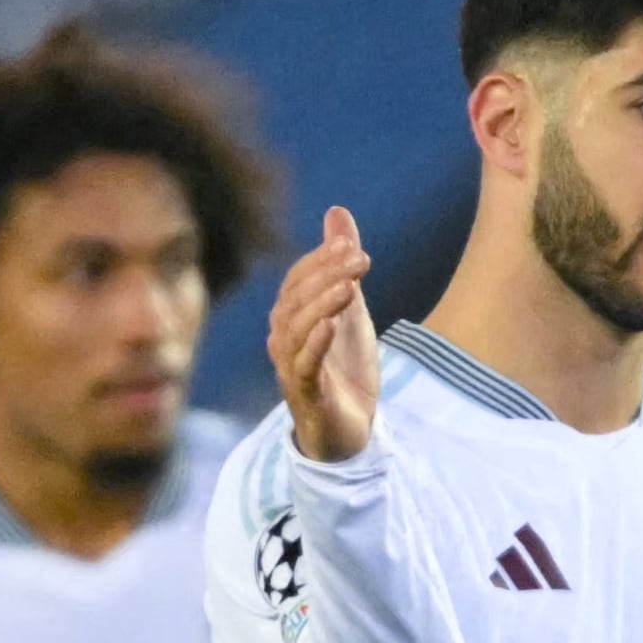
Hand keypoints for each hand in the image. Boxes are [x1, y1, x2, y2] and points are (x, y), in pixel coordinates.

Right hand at [271, 203, 379, 464]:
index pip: (297, 280)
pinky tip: (330, 326)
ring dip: (321, 306)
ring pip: (296, 332)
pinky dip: (315, 346)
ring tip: (349, 289)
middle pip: (294, 301)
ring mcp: (291, 369)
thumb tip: (337, 213)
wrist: (350, 429)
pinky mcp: (306, 397)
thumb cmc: (344, 368)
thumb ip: (341, 264)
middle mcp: (283, 340)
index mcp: (290, 318)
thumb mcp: (351, 309)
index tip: (352, 246)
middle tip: (359, 261)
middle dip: (326, 277)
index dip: (321, 260)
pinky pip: (303, 368)